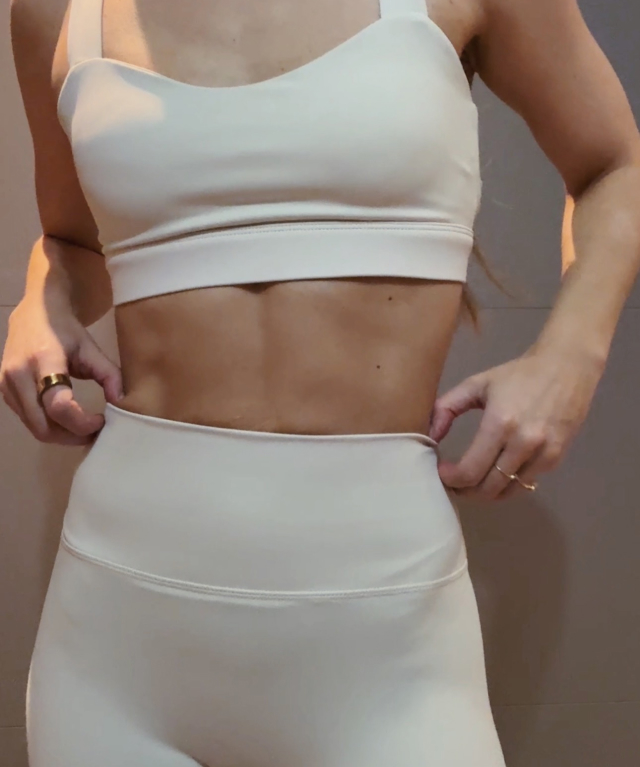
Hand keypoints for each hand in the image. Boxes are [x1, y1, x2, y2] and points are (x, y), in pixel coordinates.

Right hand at [0, 298, 122, 445]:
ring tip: (84, 428)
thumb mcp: (91, 348)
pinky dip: (50, 427)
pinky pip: (28, 421)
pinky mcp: (4, 392)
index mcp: (43, 361)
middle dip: (73, 436)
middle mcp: (19, 376)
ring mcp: (6, 386)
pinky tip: (68, 421)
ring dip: (62, 435)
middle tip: (95, 432)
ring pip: (35, 428)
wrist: (33, 314)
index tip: (101, 420)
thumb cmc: (65, 331)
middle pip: (43, 426)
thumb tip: (120, 402)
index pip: (59, 406)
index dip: (82, 422)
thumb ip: (109, 374)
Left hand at [428, 345, 605, 500]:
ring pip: (508, 491)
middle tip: (453, 483)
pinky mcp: (557, 457)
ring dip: (486, 493)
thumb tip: (429, 436)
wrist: (567, 367)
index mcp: (500, 423)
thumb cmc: (518, 374)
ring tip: (471, 483)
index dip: (451, 479)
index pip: (470, 470)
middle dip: (465, 491)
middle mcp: (523, 442)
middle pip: (488, 487)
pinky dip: (508, 485)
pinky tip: (496, 475)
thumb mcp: (476, 384)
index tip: (442, 473)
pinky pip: (526, 483)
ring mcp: (543, 453)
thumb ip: (446, 408)